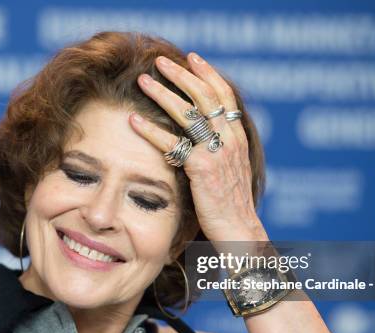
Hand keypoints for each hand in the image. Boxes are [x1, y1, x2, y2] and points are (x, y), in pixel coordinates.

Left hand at [129, 52, 267, 242]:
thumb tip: (202, 138)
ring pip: (188, 113)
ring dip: (163, 93)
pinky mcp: (202, 169)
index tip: (193, 58)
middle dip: (182, 75)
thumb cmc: (231, 207)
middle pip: (205, 96)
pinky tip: (133, 120)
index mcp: (238, 139)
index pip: (225, 96)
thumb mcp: (232, 172)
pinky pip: (173, 143)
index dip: (208, 74)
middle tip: (161, 62)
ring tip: (143, 80)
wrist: (241, 232)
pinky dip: (151, 130)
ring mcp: (217, 153)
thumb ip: (220, 151)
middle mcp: (230, 140)